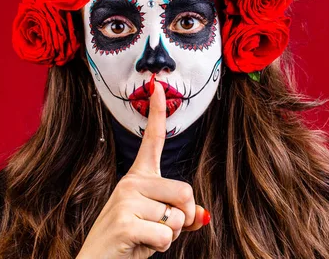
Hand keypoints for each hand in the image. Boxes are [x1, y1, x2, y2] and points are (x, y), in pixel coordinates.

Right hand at [77, 80, 209, 258]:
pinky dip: (160, 247)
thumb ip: (180, 215)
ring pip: (178, 217)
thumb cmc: (129, 242)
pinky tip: (138, 245)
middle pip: (186, 192)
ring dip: (170, 235)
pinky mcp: (125, 221)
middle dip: (183, 218)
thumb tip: (203, 216)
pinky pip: (167, 235)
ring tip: (145, 237)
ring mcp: (126, 199)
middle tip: (160, 230)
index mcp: (138, 178)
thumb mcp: (156, 224)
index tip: (156, 85)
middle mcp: (131, 182)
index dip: (156, 112)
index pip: (152, 140)